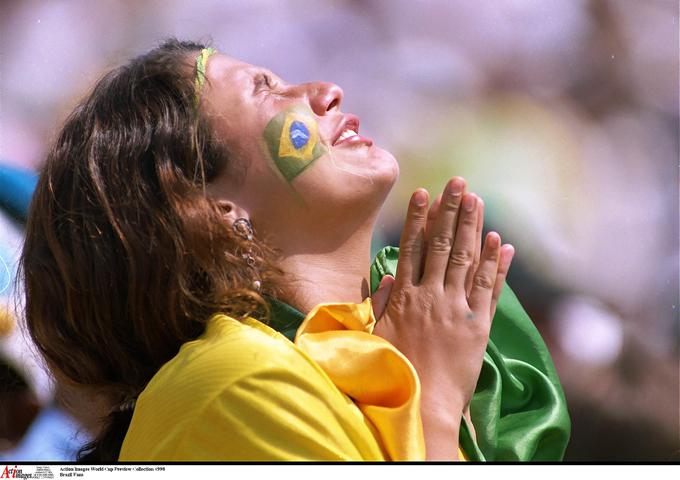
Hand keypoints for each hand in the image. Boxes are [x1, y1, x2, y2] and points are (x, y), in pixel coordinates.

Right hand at [371, 177, 513, 458]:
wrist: (426, 403)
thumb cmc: (397, 372)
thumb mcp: (378, 336)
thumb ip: (382, 304)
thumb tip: (387, 276)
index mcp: (405, 297)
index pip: (412, 248)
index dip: (418, 218)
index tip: (423, 192)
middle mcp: (431, 296)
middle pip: (442, 245)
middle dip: (450, 211)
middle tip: (458, 182)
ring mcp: (456, 309)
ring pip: (466, 260)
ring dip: (473, 227)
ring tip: (477, 199)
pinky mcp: (478, 325)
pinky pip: (488, 289)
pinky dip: (496, 265)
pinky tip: (500, 241)